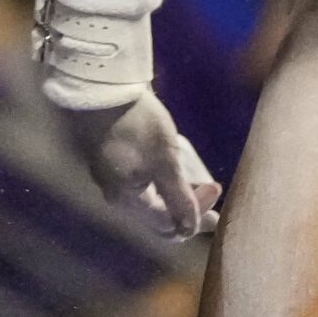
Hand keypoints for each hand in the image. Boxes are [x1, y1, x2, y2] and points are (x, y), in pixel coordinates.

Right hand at [59, 92, 222, 239]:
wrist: (100, 87)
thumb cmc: (136, 126)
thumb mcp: (165, 161)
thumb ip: (179, 198)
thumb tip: (191, 229)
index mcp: (129, 200)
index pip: (170, 226)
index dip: (196, 215)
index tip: (216, 188)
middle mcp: (117, 195)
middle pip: (158, 216)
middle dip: (188, 208)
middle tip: (214, 194)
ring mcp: (111, 176)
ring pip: (149, 198)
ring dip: (175, 194)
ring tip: (198, 182)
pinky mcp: (110, 158)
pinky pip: (140, 181)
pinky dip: (161, 181)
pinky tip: (172, 168)